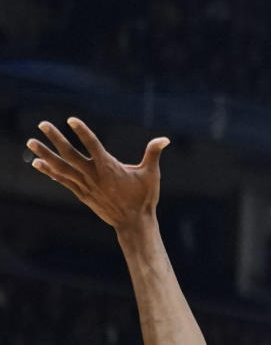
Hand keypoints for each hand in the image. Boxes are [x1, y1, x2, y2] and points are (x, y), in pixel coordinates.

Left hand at [27, 117, 169, 230]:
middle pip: (70, 154)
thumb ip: (153, 154)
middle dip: (56, 138)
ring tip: (31, 142)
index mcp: (109, 168)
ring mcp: (85, 185)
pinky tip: (38, 163)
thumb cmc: (144, 198)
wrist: (133, 223)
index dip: (82, 132)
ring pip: (62, 167)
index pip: (93, 145)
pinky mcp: (82, 194)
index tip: (71, 120)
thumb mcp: (151, 175)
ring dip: (45, 154)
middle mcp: (93, 176)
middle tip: (42, 124)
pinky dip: (50, 171)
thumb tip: (165, 139)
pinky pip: (63, 180)